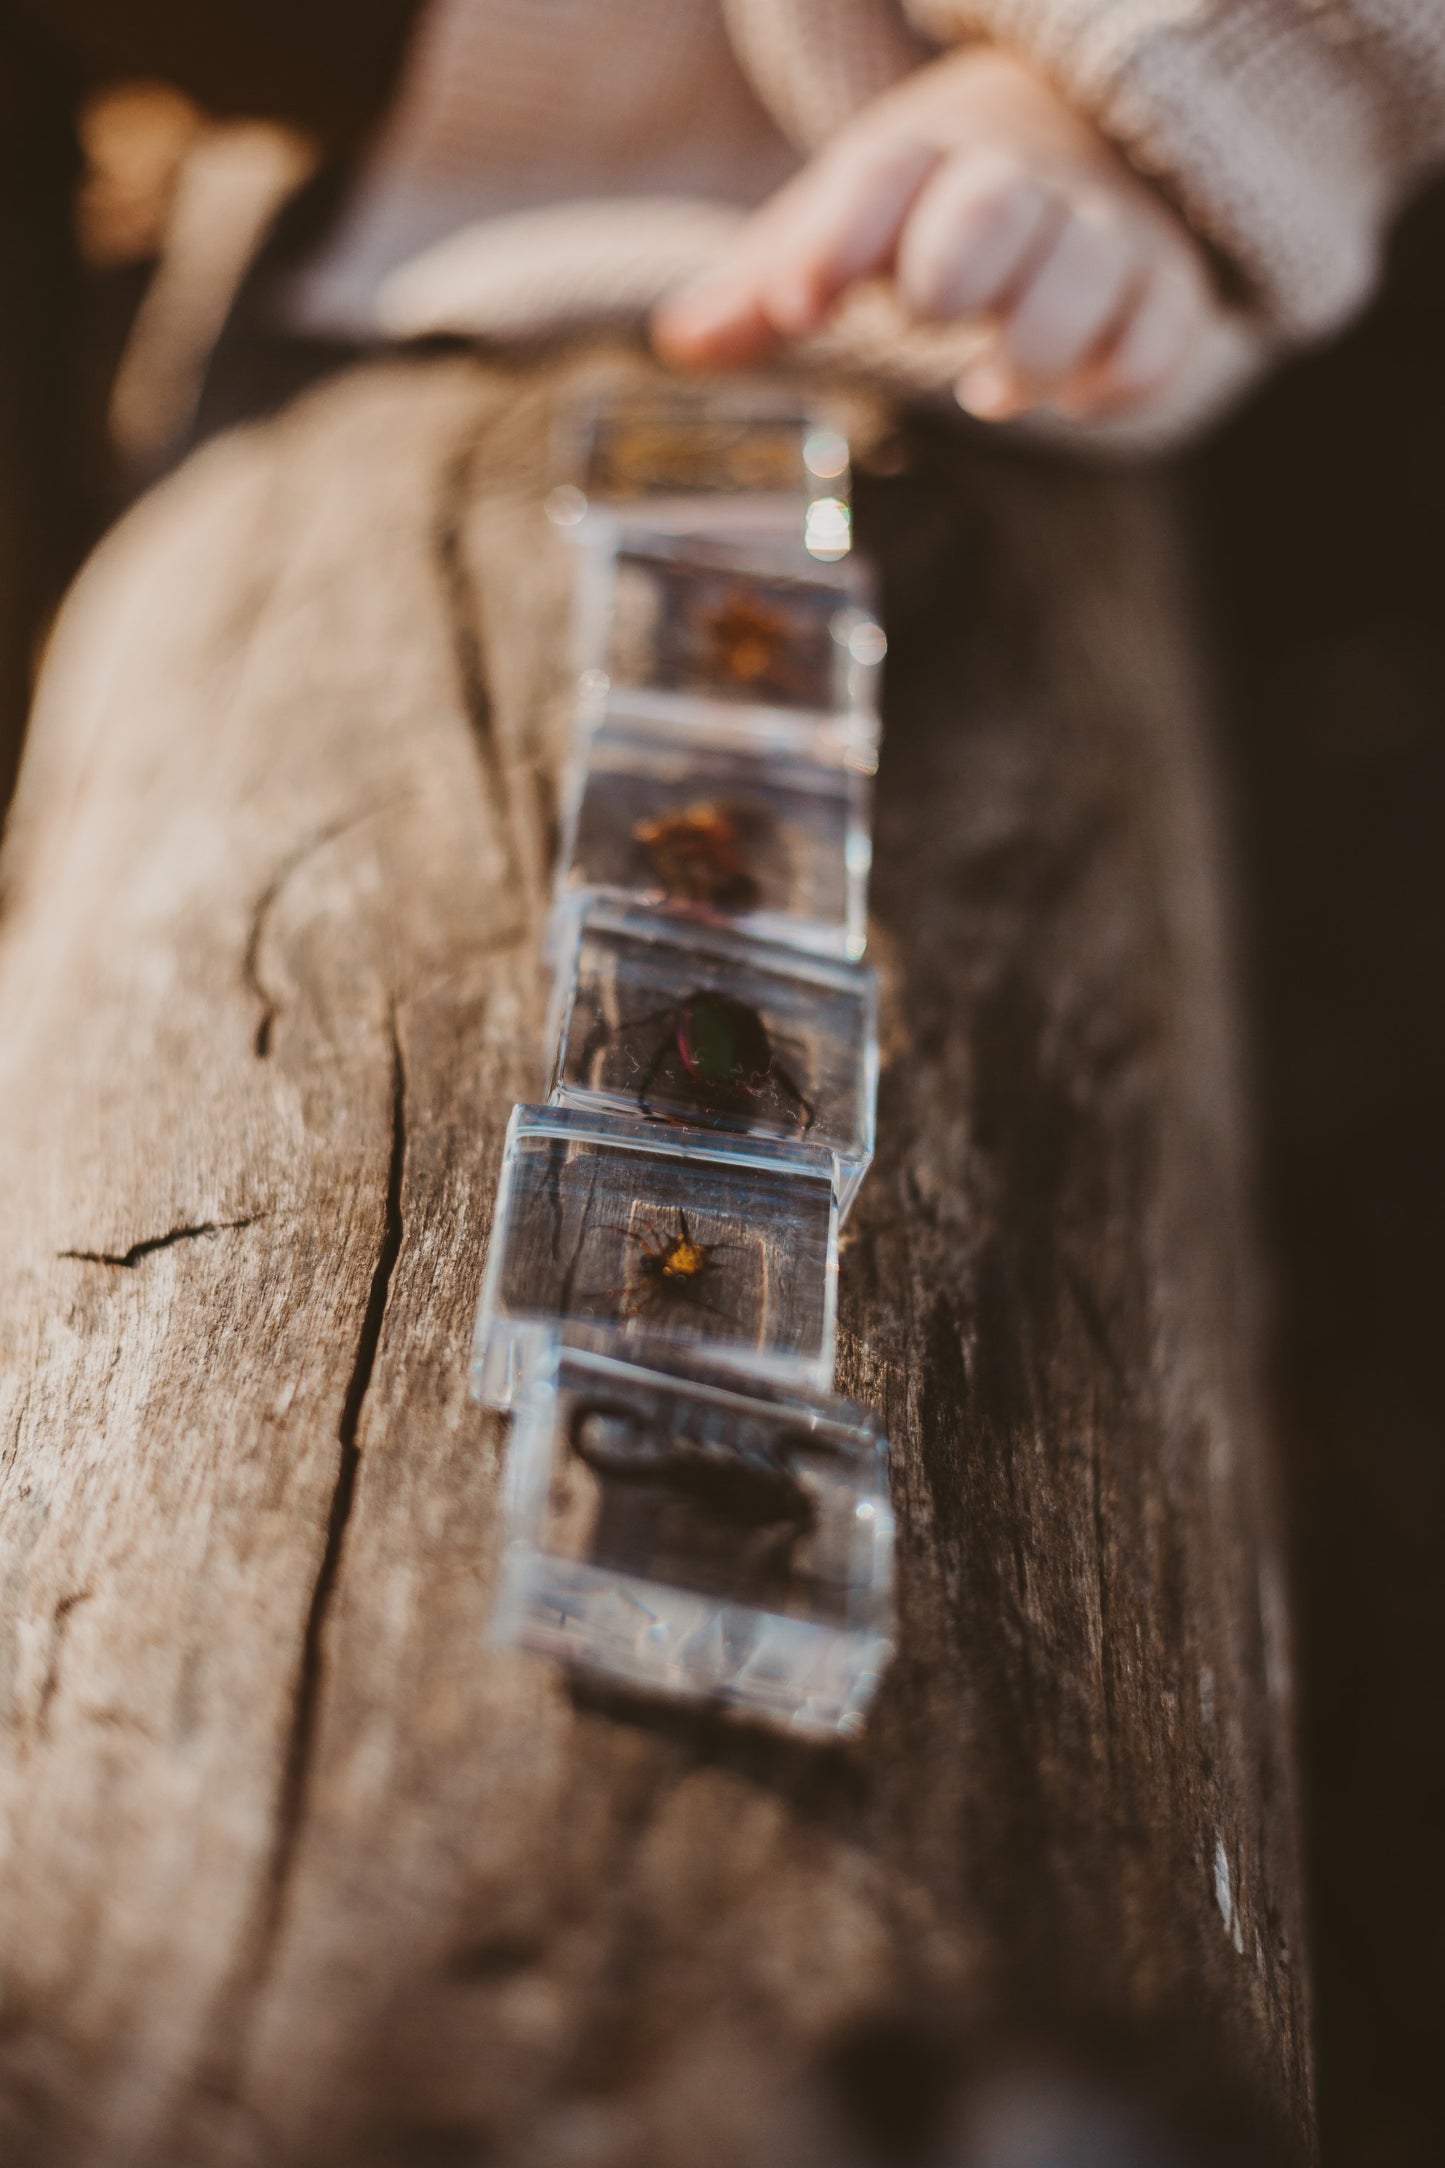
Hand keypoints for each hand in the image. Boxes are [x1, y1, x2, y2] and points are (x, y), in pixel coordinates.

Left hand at [653, 46, 1220, 422]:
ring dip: (1041, 334)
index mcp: (924, 163)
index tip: (800, 302)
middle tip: (922, 316)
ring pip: (1087, 268)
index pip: (882, 176)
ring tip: (990, 390)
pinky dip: (1129, 368)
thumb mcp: (842, 228)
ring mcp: (1099, 233)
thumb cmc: (931, 209)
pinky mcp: (1162, 287)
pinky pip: (1163, 326)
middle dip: (957, 261)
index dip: (838, 236)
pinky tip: (1081, 400)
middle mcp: (1017, 186)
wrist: (1080, 138)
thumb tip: (677, 342)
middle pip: (993, 206)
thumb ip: (764, 289)